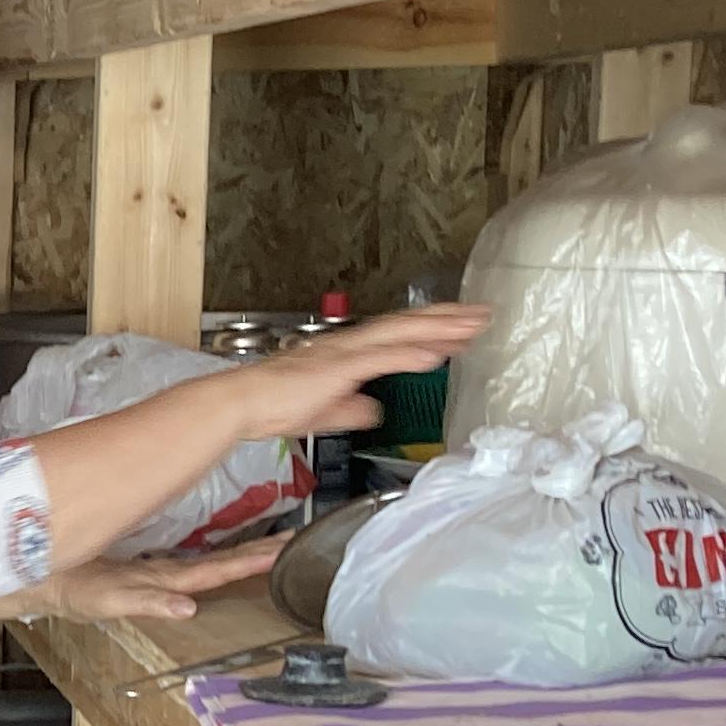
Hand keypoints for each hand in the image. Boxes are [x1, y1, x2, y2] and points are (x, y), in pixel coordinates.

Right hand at [31, 536, 285, 623]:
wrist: (39, 580)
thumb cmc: (70, 591)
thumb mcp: (105, 600)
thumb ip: (146, 604)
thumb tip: (188, 610)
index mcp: (164, 584)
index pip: (216, 571)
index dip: (249, 562)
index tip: (283, 550)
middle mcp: (168, 577)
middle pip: (222, 564)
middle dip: (258, 553)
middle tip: (295, 539)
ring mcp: (159, 570)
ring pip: (210, 560)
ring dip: (243, 550)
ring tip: (276, 540)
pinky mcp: (146, 561)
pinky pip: (188, 554)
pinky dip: (213, 549)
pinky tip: (232, 541)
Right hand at [231, 303, 488, 444]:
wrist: (242, 403)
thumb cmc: (272, 405)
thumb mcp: (324, 411)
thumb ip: (351, 408)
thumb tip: (373, 410)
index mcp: (347, 354)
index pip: (398, 335)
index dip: (432, 329)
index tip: (462, 328)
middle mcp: (349, 345)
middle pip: (407, 325)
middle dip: (448, 319)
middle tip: (483, 314)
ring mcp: (345, 354)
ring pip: (400, 334)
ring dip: (438, 329)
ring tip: (472, 326)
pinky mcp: (337, 368)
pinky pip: (380, 359)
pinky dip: (408, 355)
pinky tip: (434, 354)